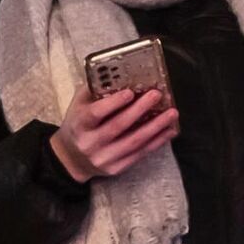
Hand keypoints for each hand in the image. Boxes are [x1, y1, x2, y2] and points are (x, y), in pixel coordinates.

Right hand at [50, 88, 179, 182]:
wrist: (72, 159)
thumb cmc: (78, 125)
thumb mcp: (78, 106)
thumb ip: (94, 91)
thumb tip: (119, 76)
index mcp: (79, 124)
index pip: (96, 113)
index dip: (114, 103)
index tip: (130, 92)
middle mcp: (90, 143)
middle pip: (118, 126)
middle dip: (140, 109)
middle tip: (156, 95)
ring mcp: (104, 158)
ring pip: (134, 142)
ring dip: (156, 127)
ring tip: (171, 113)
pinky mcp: (116, 168)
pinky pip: (140, 154)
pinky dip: (157, 141)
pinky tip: (169, 130)